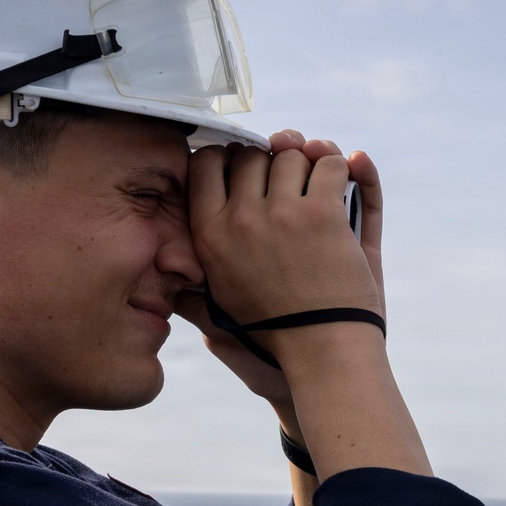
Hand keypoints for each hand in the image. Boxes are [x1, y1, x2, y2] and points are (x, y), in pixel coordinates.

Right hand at [187, 131, 384, 352]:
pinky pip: (330, 164)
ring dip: (309, 163)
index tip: (247, 168)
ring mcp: (281, 214)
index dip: (228, 157)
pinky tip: (340, 185)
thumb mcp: (217, 309)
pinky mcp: (321, 214)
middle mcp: (239, 220)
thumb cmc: (273, 333)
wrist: (322, 351)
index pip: (205, 164)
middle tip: (287, 180)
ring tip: (317, 185)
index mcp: (209, 237)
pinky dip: (340, 168)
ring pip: (291, 155)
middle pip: (251, 154)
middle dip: (270, 159)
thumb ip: (191, 284)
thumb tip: (164, 261)